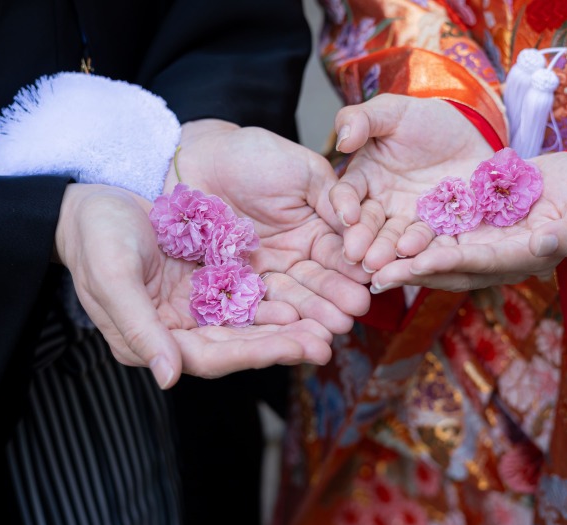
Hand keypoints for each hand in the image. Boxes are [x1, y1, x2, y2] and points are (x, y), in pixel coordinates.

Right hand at [54, 184, 335, 387]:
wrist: (95, 197)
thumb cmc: (94, 237)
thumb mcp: (112, 278)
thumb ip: (139, 328)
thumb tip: (168, 378)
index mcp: (153, 338)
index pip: (211, 356)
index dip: (254, 353)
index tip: (295, 348)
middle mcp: (180, 328)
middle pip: (239, 343)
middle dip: (282, 344)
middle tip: (326, 342)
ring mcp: (196, 304)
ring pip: (249, 321)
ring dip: (288, 324)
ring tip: (328, 324)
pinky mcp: (209, 280)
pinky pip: (249, 292)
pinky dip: (276, 296)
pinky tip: (306, 294)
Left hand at [169, 119, 371, 333]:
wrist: (198, 160)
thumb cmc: (252, 155)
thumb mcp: (304, 172)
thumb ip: (334, 199)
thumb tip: (358, 224)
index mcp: (317, 230)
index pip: (340, 253)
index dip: (353, 266)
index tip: (367, 279)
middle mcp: (295, 255)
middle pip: (320, 281)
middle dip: (337, 297)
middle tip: (354, 312)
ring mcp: (266, 271)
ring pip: (292, 295)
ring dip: (312, 312)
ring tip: (330, 327)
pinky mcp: (236, 283)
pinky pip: (256, 300)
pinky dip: (273, 313)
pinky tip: (289, 323)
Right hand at [332, 94, 493, 271]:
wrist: (473, 134)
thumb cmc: (427, 120)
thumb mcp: (394, 111)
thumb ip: (362, 119)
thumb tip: (343, 139)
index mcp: (364, 179)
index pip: (348, 193)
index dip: (345, 204)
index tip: (347, 215)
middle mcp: (382, 205)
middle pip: (369, 224)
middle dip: (363, 239)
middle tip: (357, 255)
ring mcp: (410, 221)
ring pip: (396, 239)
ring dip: (389, 251)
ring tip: (384, 262)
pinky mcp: (439, 231)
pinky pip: (431, 242)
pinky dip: (424, 251)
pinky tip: (418, 256)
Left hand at [369, 152, 566, 291]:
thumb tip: (544, 246)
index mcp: (521, 258)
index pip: (481, 263)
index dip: (451, 264)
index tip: (421, 264)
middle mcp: (493, 257)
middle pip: (448, 269)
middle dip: (413, 273)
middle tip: (376, 277)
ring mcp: (478, 244)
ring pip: (435, 256)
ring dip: (403, 261)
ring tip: (367, 264)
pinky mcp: (466, 226)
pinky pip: (434, 235)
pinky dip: (408, 239)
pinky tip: (380, 236)